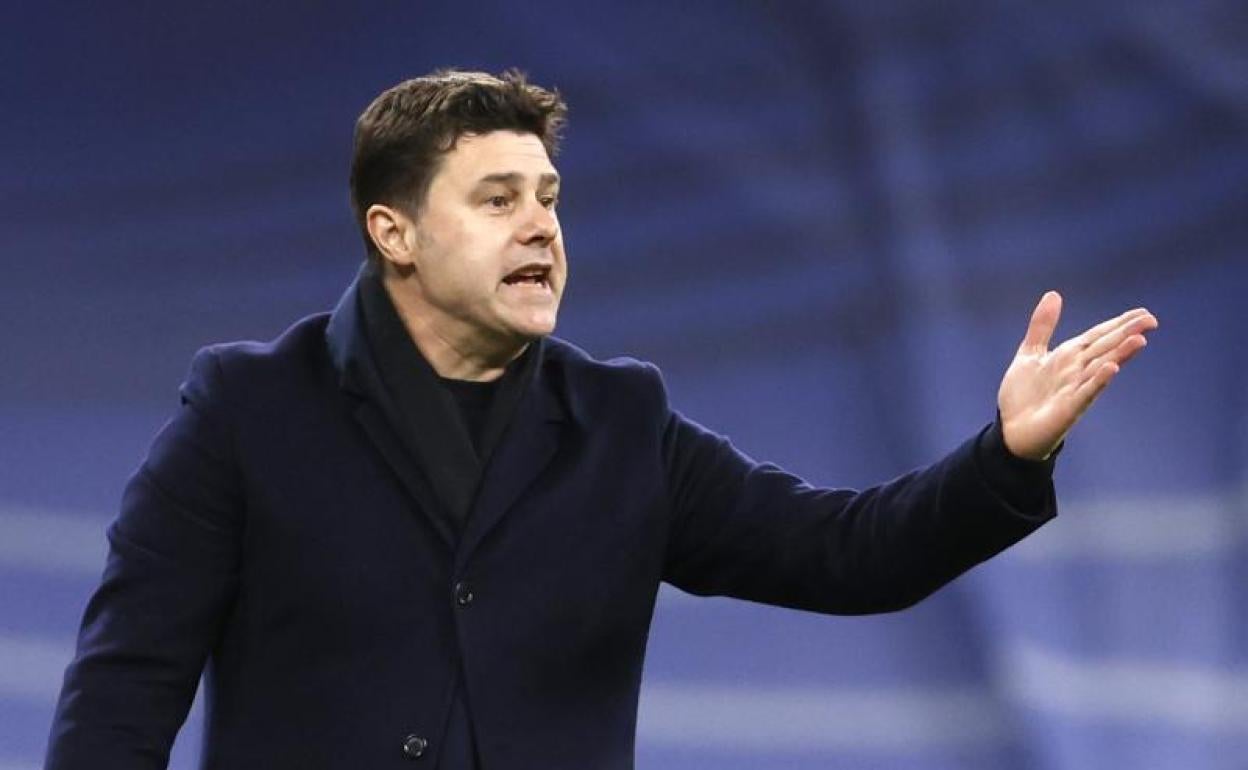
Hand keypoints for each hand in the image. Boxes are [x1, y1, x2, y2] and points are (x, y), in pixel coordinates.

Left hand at [997, 291, 1157, 460]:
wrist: (1010, 430)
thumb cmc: (1023, 395)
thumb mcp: (1029, 353)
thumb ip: (1042, 326)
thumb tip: (1054, 294)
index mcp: (1069, 356)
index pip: (1098, 336)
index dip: (1118, 324)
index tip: (1142, 312)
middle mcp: (1077, 371)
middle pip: (1105, 348)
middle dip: (1126, 334)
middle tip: (1151, 320)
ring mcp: (1075, 390)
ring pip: (1101, 368)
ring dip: (1119, 355)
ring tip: (1139, 340)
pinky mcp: (1068, 409)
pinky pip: (1085, 393)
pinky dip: (1098, 381)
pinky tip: (1112, 369)